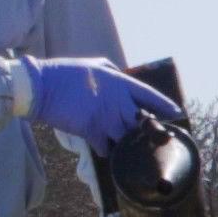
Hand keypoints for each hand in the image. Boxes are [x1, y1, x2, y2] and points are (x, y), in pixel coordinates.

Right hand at [24, 58, 181, 146]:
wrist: (40, 87)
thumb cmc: (65, 73)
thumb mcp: (94, 65)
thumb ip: (113, 72)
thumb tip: (124, 77)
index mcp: (120, 84)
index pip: (151, 96)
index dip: (165, 106)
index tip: (177, 114)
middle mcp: (118, 102)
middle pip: (143, 122)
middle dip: (150, 131)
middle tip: (154, 138)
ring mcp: (107, 119)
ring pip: (128, 138)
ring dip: (129, 145)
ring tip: (132, 149)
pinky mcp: (93, 132)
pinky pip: (107, 148)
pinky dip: (108, 151)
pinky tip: (107, 151)